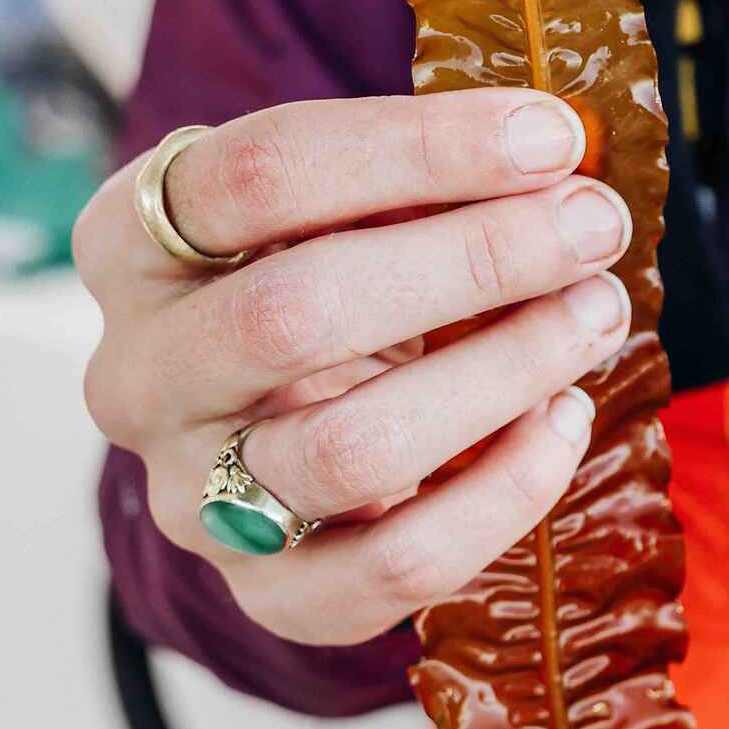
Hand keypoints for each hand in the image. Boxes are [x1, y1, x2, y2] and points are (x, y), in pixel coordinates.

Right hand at [76, 91, 632, 644]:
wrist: (284, 423)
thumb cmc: (332, 273)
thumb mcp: (346, 204)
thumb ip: (423, 176)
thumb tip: (557, 151)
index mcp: (132, 241)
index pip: (257, 175)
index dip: (417, 147)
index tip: (548, 136)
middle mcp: (139, 374)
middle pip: (293, 314)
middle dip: (474, 260)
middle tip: (593, 225)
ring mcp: (192, 496)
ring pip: (350, 448)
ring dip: (503, 372)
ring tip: (595, 314)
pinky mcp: (271, 592)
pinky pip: (398, 564)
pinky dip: (505, 491)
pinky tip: (565, 417)